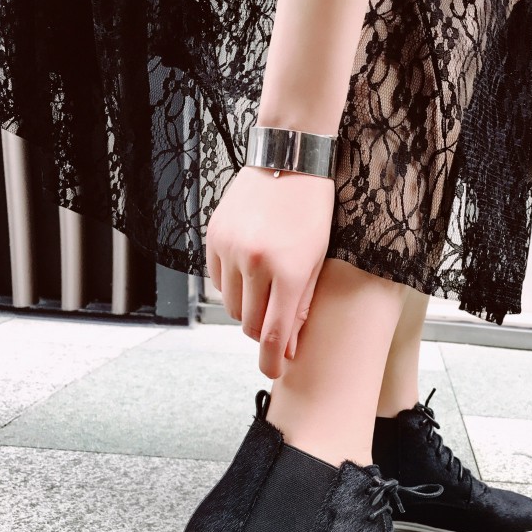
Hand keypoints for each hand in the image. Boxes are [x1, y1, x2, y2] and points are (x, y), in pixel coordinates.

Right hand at [206, 165, 335, 377]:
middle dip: (263, 331)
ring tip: (265, 292)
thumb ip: (301, 306)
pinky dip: (233, 286)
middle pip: (250, 324)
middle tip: (276, 324)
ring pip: (232, 305)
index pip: (274, 334)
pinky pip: (218, 281)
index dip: (272, 360)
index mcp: (289, 271)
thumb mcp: (317, 261)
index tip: (273, 373)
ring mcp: (230, 249)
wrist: (289, 158)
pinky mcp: (214, 237)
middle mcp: (255, 262)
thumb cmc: (313, 211)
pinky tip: (249, 272)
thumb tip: (289, 348)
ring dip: (248, 309)